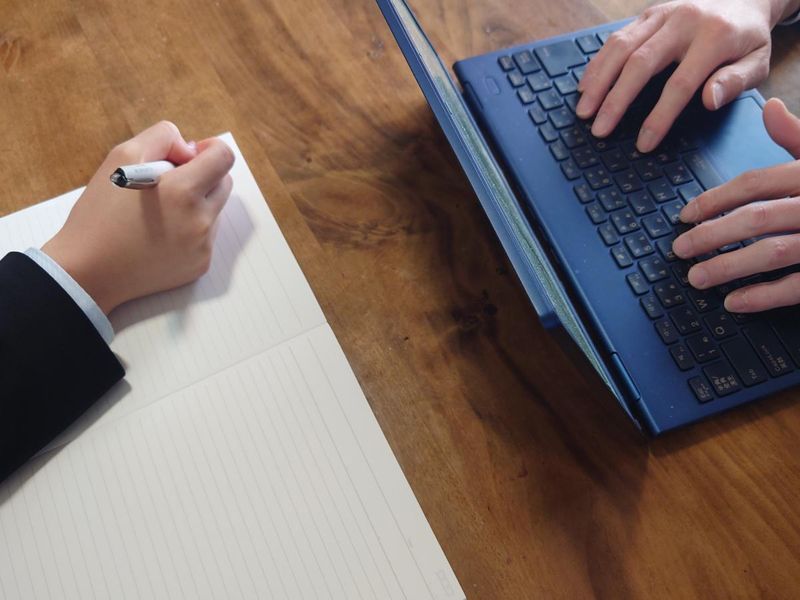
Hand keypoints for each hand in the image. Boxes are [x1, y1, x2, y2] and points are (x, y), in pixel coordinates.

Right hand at [42, 121, 234, 313]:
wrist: (87, 271)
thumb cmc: (99, 213)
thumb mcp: (121, 158)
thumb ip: (162, 139)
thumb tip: (191, 148)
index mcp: (182, 192)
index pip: (224, 158)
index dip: (209, 149)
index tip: (189, 155)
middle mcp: (200, 221)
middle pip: (224, 183)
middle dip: (202, 175)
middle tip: (166, 182)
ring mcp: (203, 246)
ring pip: (215, 210)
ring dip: (196, 203)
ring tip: (158, 212)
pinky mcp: (200, 265)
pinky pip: (206, 236)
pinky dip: (190, 229)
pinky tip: (160, 234)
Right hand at [576, 0, 796, 152]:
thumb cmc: (747, 38)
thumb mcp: (758, 61)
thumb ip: (736, 81)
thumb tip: (709, 100)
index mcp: (715, 36)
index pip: (680, 83)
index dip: (659, 117)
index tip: (644, 143)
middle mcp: (684, 21)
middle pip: (640, 63)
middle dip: (615, 100)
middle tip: (599, 129)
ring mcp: (662, 14)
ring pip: (621, 47)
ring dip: (598, 81)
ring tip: (583, 110)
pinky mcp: (648, 14)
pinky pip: (615, 38)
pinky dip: (598, 63)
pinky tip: (585, 85)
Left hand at [673, 98, 799, 312]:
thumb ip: (798, 137)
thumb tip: (771, 108)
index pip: (755, 183)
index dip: (714, 199)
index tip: (685, 215)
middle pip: (756, 217)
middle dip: (711, 234)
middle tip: (679, 249)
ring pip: (772, 251)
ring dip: (728, 267)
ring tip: (696, 278)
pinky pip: (798, 285)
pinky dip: (764, 295)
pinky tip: (734, 302)